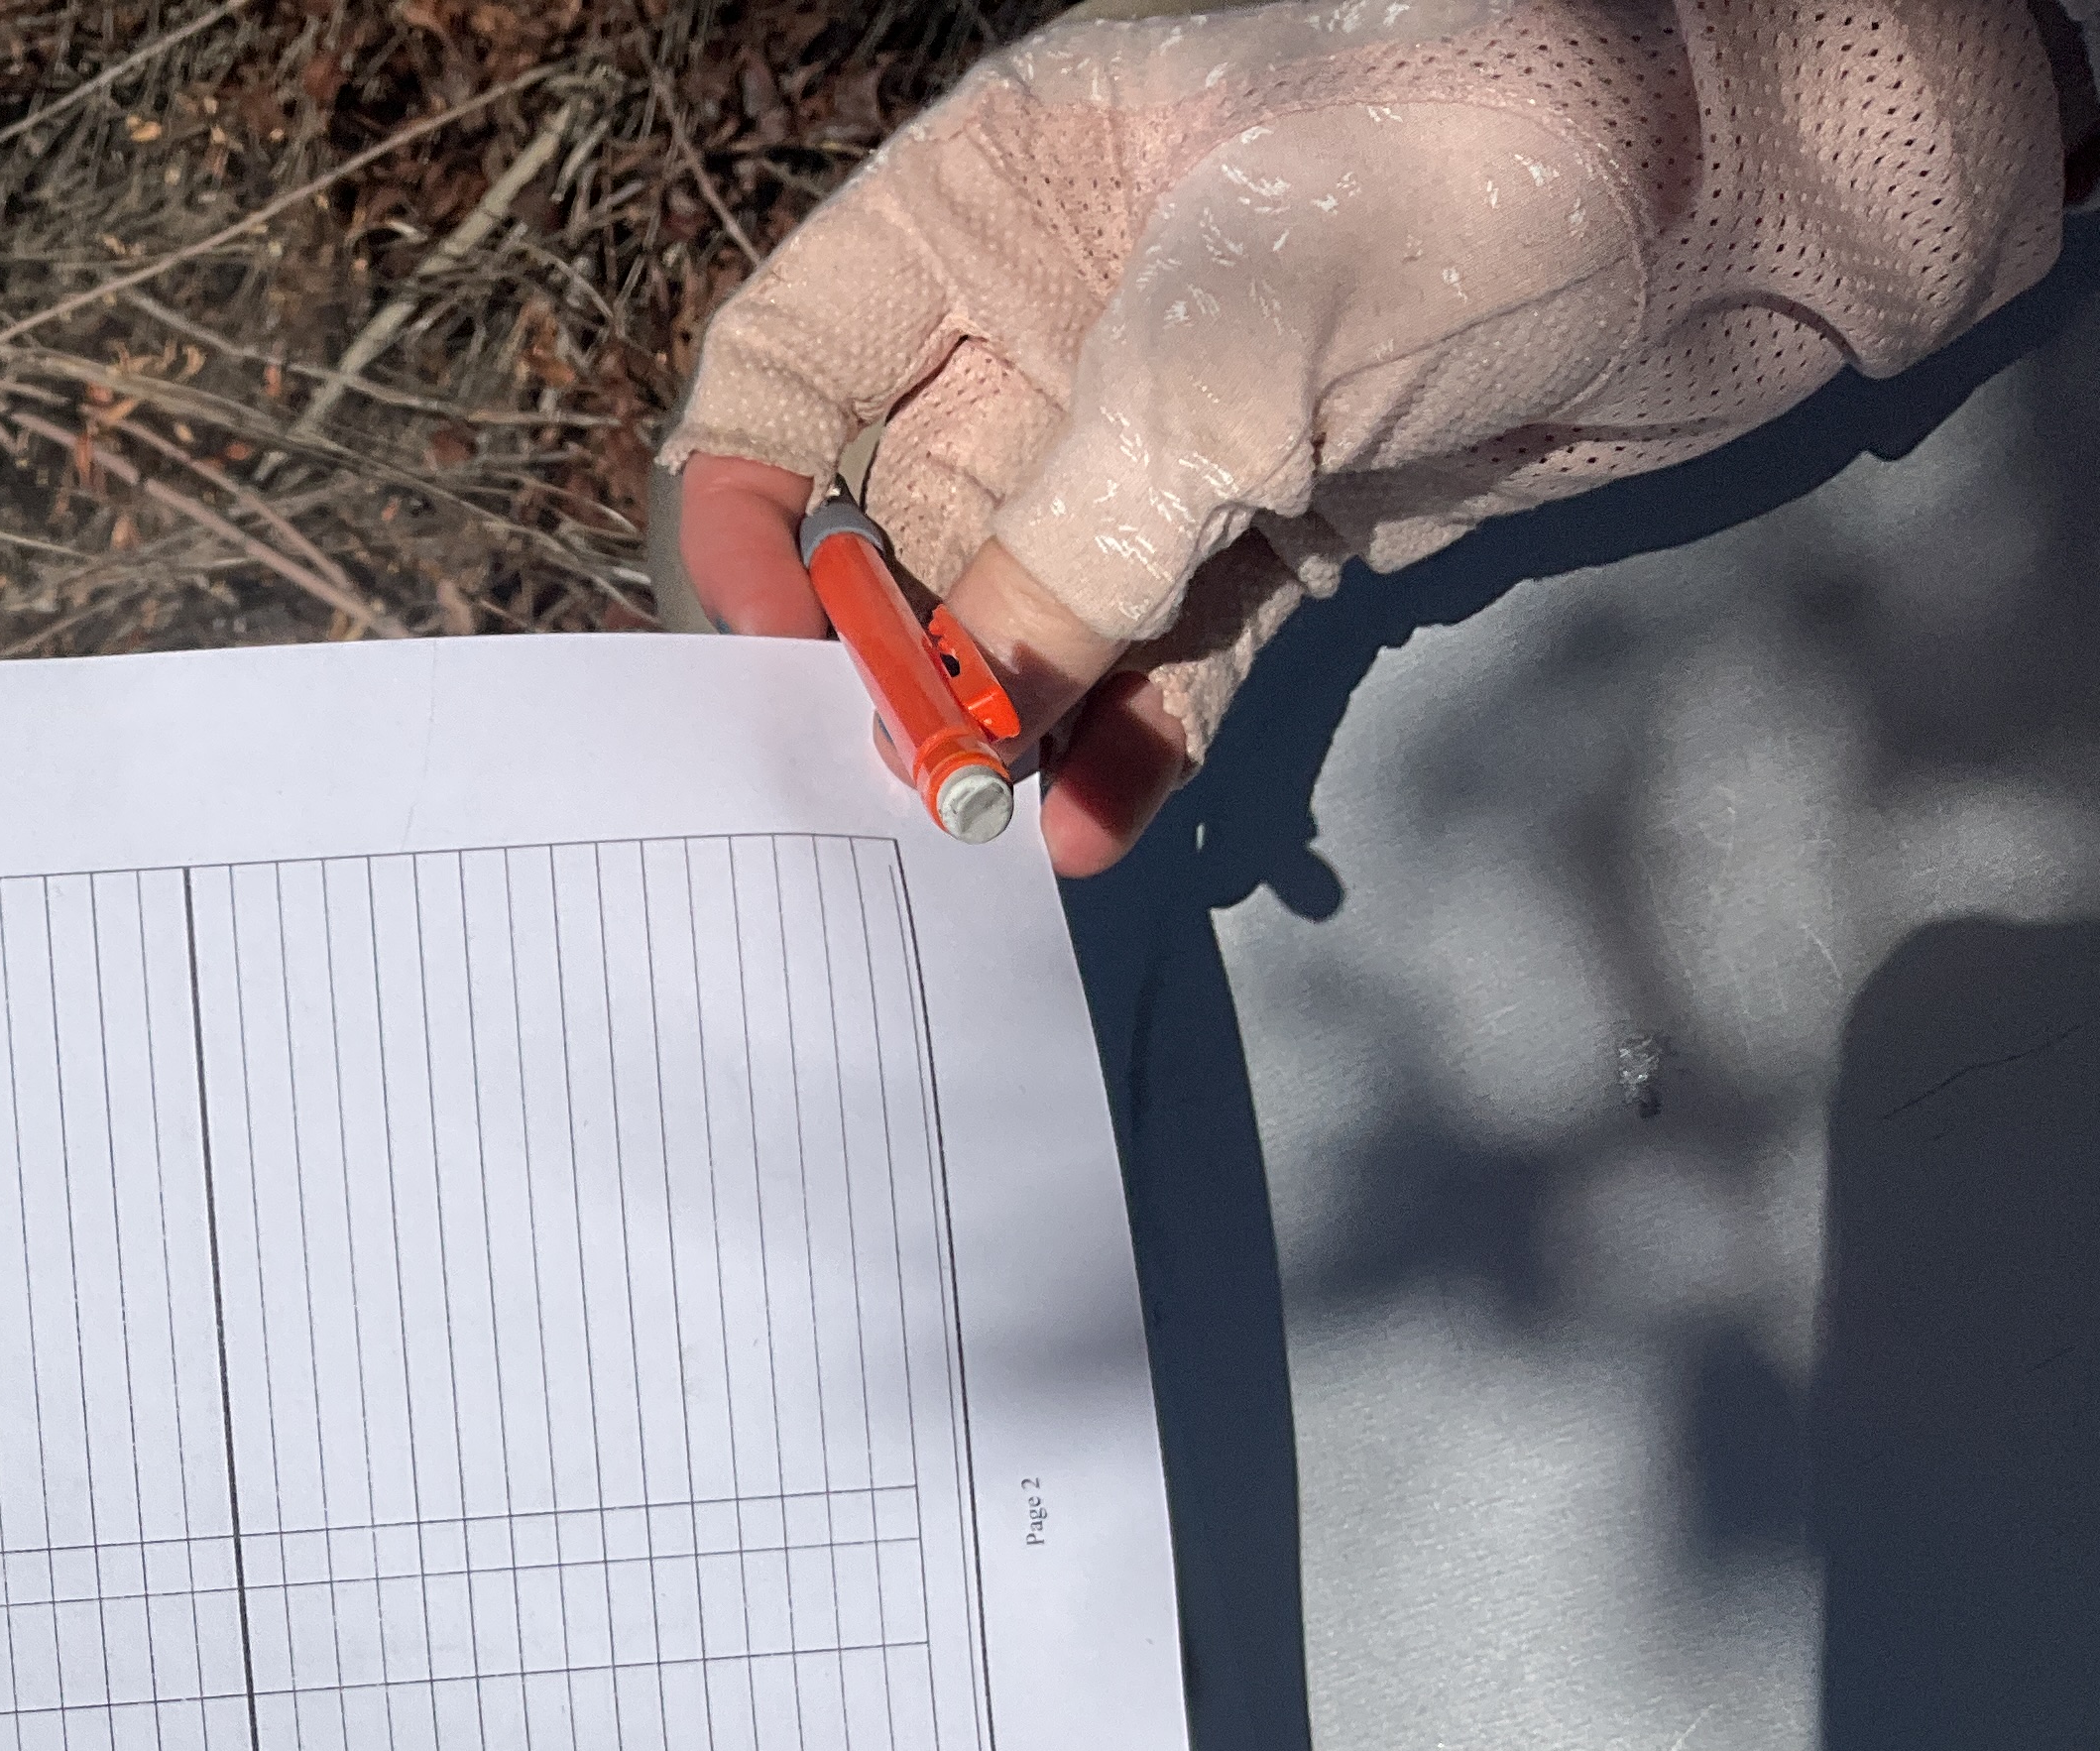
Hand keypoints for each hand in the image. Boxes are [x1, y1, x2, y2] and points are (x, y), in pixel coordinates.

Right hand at [663, 0, 2075, 871]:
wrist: (1775, 185)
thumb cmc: (1488, 152)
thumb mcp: (1235, 334)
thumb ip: (1073, 537)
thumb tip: (951, 734)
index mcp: (993, 203)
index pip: (786, 371)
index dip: (741, 514)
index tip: (772, 654)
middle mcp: (1049, 322)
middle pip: (881, 520)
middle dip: (873, 659)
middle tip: (894, 780)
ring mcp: (1165, 440)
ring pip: (1016, 617)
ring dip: (996, 731)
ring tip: (994, 832)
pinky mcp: (1277, 533)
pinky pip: (1151, 670)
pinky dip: (1117, 754)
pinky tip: (1090, 829)